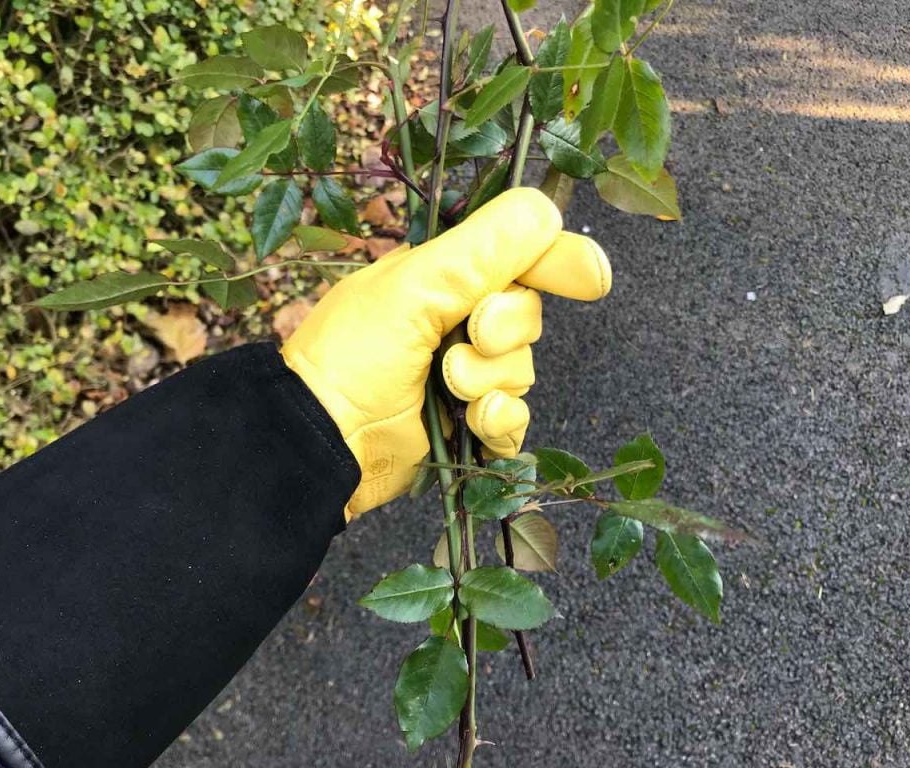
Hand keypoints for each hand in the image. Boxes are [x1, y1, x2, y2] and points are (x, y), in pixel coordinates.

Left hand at [282, 188, 611, 517]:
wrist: (319, 442)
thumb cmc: (352, 356)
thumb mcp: (414, 288)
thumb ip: (483, 249)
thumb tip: (546, 208)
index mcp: (441, 276)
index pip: (518, 255)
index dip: (556, 262)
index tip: (590, 279)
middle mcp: (456, 320)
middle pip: (528, 315)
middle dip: (504, 330)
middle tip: (467, 338)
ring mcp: (463, 375)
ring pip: (523, 369)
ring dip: (491, 379)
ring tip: (447, 385)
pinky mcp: (467, 425)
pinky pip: (516, 418)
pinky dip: (501, 422)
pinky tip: (474, 423)